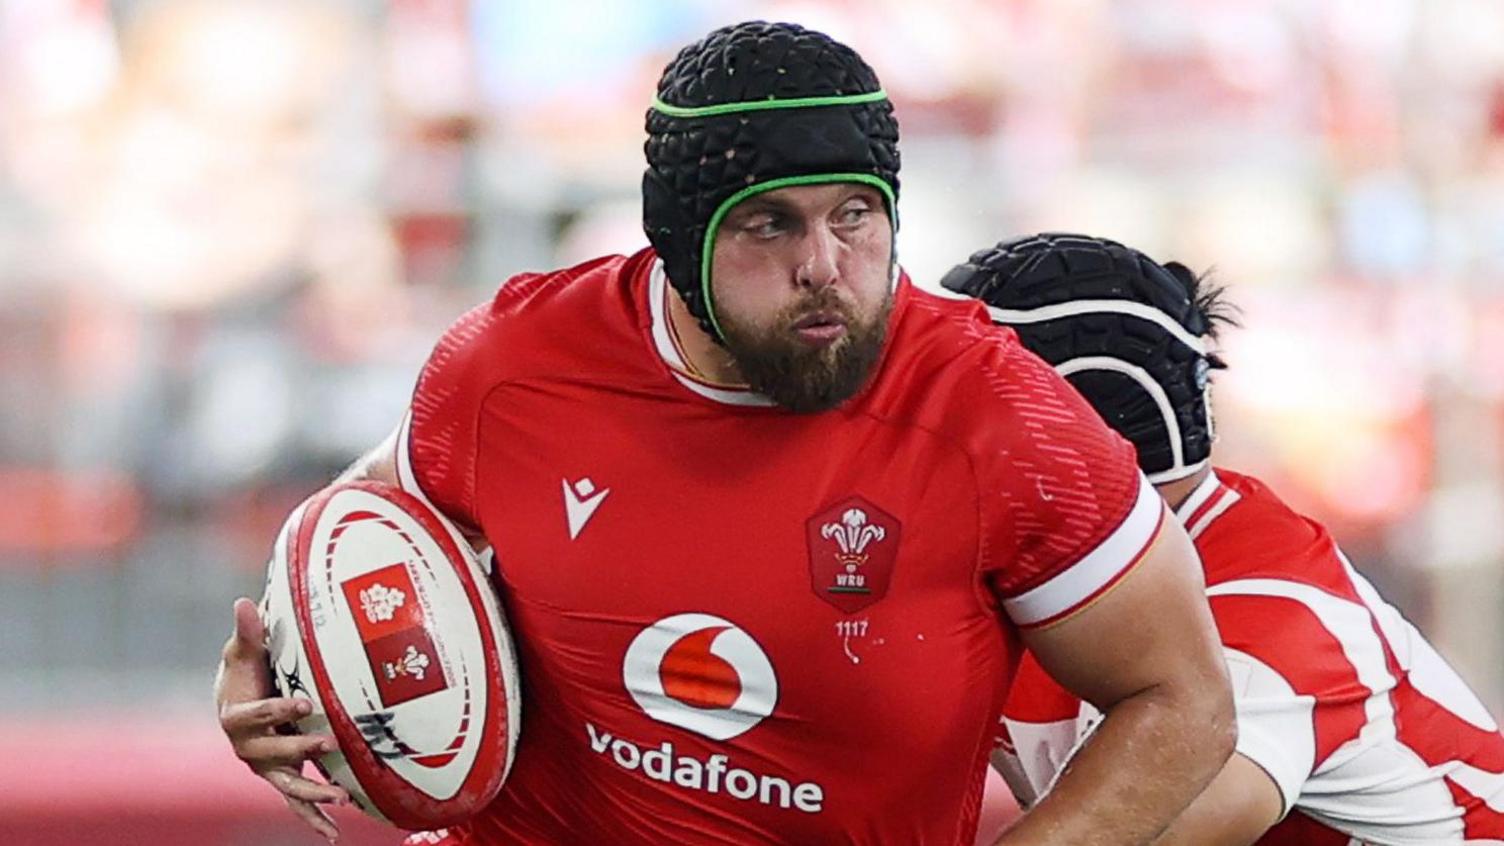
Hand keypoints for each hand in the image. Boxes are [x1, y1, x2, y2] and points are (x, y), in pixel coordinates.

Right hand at [216, 597, 350, 840]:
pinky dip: (312, 819)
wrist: (239, 698)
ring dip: (312, 795)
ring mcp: (265, 766)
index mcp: (235, 717)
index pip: (254, 716)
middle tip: (329, 744)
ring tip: (341, 799)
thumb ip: (248, 632)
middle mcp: (247, 748)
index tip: (303, 701)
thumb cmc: (244, 670)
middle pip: (271, 755)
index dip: (276, 710)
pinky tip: (334, 835)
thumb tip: (244, 601)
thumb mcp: (243, 651)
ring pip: (286, 786)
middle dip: (299, 750)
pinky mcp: (281, 776)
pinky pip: (295, 802)